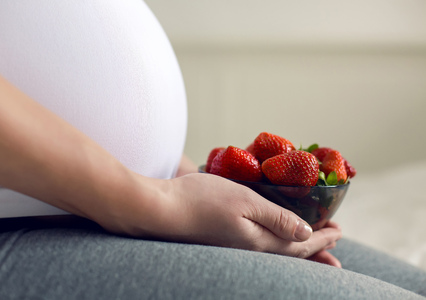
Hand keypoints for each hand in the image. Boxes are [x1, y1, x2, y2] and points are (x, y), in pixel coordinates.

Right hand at [146, 173, 341, 259]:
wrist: (161, 210)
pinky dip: (277, 244)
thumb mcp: (245, 202)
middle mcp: (249, 250)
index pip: (300, 245)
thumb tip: (307, 233)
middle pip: (291, 254)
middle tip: (334, 252)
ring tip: (312, 251)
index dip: (322, 240)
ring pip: (276, 252)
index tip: (339, 232)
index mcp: (259, 242)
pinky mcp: (223, 240)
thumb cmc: (201, 200)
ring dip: (297, 251)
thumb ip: (277, 218)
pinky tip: (272, 238)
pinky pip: (260, 246)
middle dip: (315, 251)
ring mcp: (235, 247)